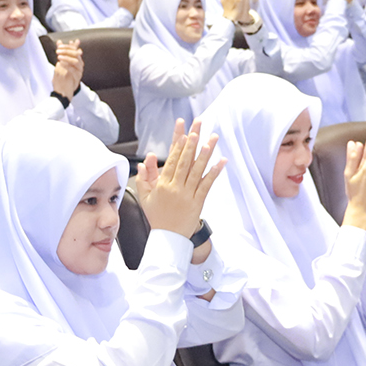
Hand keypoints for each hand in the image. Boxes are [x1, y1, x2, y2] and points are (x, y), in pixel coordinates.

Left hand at [52, 40, 83, 96]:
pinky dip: (67, 66)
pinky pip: (74, 70)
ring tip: (59, 58)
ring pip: (76, 61)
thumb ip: (62, 52)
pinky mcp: (77, 77)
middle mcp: (80, 64)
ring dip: (67, 58)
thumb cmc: (63, 74)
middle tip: (58, 51)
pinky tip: (61, 64)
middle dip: (67, 51)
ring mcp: (79, 71)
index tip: (59, 45)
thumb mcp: (61, 62)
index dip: (67, 46)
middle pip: (76, 54)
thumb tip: (59, 41)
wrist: (65, 89)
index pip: (74, 49)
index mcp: (76, 59)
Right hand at [136, 120, 224, 237]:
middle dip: (192, 142)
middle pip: (185, 160)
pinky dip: (214, 172)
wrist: (168, 238)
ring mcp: (187, 194)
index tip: (184, 130)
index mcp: (163, 184)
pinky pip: (207, 184)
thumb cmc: (157, 216)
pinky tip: (221, 161)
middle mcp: (175, 186)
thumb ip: (145, 177)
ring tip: (211, 140)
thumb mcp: (145, 197)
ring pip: (196, 170)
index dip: (179, 144)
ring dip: (204, 154)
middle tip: (198, 126)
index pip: (172, 159)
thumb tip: (145, 159)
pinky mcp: (198, 202)